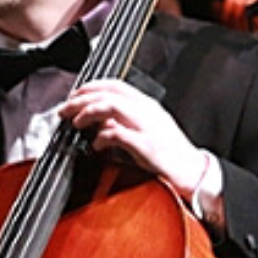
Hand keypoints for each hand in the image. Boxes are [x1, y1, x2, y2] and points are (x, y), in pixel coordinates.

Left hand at [59, 78, 208, 197]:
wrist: (193, 172)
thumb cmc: (170, 154)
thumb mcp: (146, 131)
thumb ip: (124, 123)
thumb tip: (99, 122)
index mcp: (147, 105)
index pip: (114, 85)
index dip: (90, 87)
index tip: (74, 95)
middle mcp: (147, 111)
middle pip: (108, 93)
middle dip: (81, 99)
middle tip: (65, 109)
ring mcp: (148, 127)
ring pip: (111, 106)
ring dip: (88, 112)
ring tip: (75, 122)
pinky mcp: (147, 146)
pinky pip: (118, 134)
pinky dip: (102, 137)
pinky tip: (96, 145)